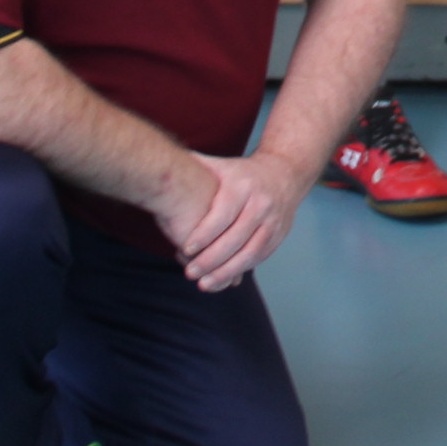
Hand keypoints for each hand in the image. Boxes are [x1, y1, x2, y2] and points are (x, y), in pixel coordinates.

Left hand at [169, 151, 309, 291]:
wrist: (285, 173)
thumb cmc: (241, 174)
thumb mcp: (221, 166)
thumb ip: (194, 167)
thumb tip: (160, 161)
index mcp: (243, 186)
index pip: (223, 214)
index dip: (204, 234)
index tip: (185, 249)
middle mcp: (261, 203)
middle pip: (236, 238)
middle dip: (211, 259)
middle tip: (190, 273)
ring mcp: (273, 220)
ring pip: (250, 252)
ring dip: (226, 271)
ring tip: (204, 284)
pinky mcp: (279, 235)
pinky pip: (260, 257)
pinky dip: (241, 270)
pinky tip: (223, 279)